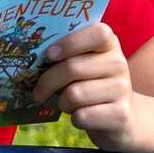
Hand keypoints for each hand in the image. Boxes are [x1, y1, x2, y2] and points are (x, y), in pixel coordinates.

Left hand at [33, 24, 135, 147]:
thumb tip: (30, 58)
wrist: (123, 119)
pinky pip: (82, 116)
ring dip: (63, 103)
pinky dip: (75, 119)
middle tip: (38, 91)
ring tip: (68, 104)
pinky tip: (82, 116)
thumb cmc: (92, 88)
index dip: (70, 42)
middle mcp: (119, 64)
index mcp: (109, 45)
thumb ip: (66, 57)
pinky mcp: (120, 114)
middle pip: (72, 68)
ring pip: (74, 95)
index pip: (98, 33)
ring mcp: (122, 89)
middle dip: (47, 82)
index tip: (49, 55)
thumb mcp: (83, 67)